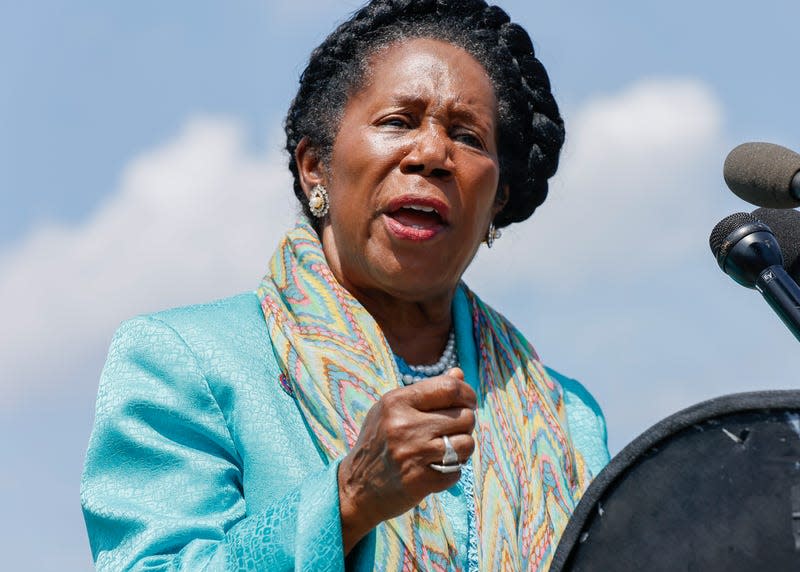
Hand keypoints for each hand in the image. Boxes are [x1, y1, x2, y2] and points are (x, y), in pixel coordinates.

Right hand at [337, 367, 476, 552]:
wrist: (355, 487)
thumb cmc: (379, 442)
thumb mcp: (392, 409)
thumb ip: (426, 391)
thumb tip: (458, 374)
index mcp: (396, 401)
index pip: (450, 388)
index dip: (467, 394)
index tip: (468, 403)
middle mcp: (404, 425)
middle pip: (464, 416)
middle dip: (466, 424)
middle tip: (453, 431)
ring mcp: (413, 454)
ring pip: (466, 443)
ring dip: (462, 448)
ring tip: (447, 449)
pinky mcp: (420, 480)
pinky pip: (457, 470)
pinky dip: (452, 471)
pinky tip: (436, 468)